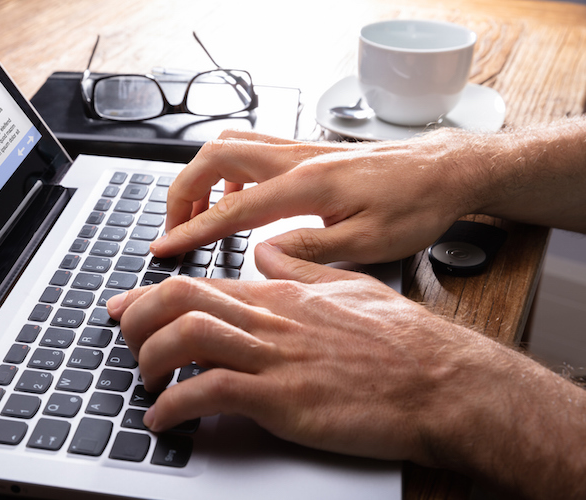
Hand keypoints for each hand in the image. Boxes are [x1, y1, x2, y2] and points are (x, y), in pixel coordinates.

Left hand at [108, 243, 499, 463]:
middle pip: (180, 301)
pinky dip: (175, 407)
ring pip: (187, 338)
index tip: (124, 306)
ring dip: (150, 360)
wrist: (442, 383)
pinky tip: (166, 420)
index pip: (199, 283)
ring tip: (144, 382)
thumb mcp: (348, 289)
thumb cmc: (402, 343)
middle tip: (124, 340)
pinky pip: (211, 394)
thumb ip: (300, 269)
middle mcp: (270, 320)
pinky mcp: (284, 398)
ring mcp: (276, 357)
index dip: (150, 294)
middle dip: (138, 318)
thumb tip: (266, 254)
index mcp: (281, 296)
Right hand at [151, 129, 479, 263]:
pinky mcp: (307, 152)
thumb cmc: (415, 206)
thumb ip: (311, 248)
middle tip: (174, 227)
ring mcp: (300, 150)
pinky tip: (238, 197)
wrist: (444, 172)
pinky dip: (228, 170)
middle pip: (214, 157)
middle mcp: (297, 159)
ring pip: (229, 145)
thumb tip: (263, 253)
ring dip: (202, 176)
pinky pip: (252, 148)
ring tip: (197, 212)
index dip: (192, 230)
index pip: (231, 209)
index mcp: (307, 186)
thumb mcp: (369, 243)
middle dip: (182, 191)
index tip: (164, 247)